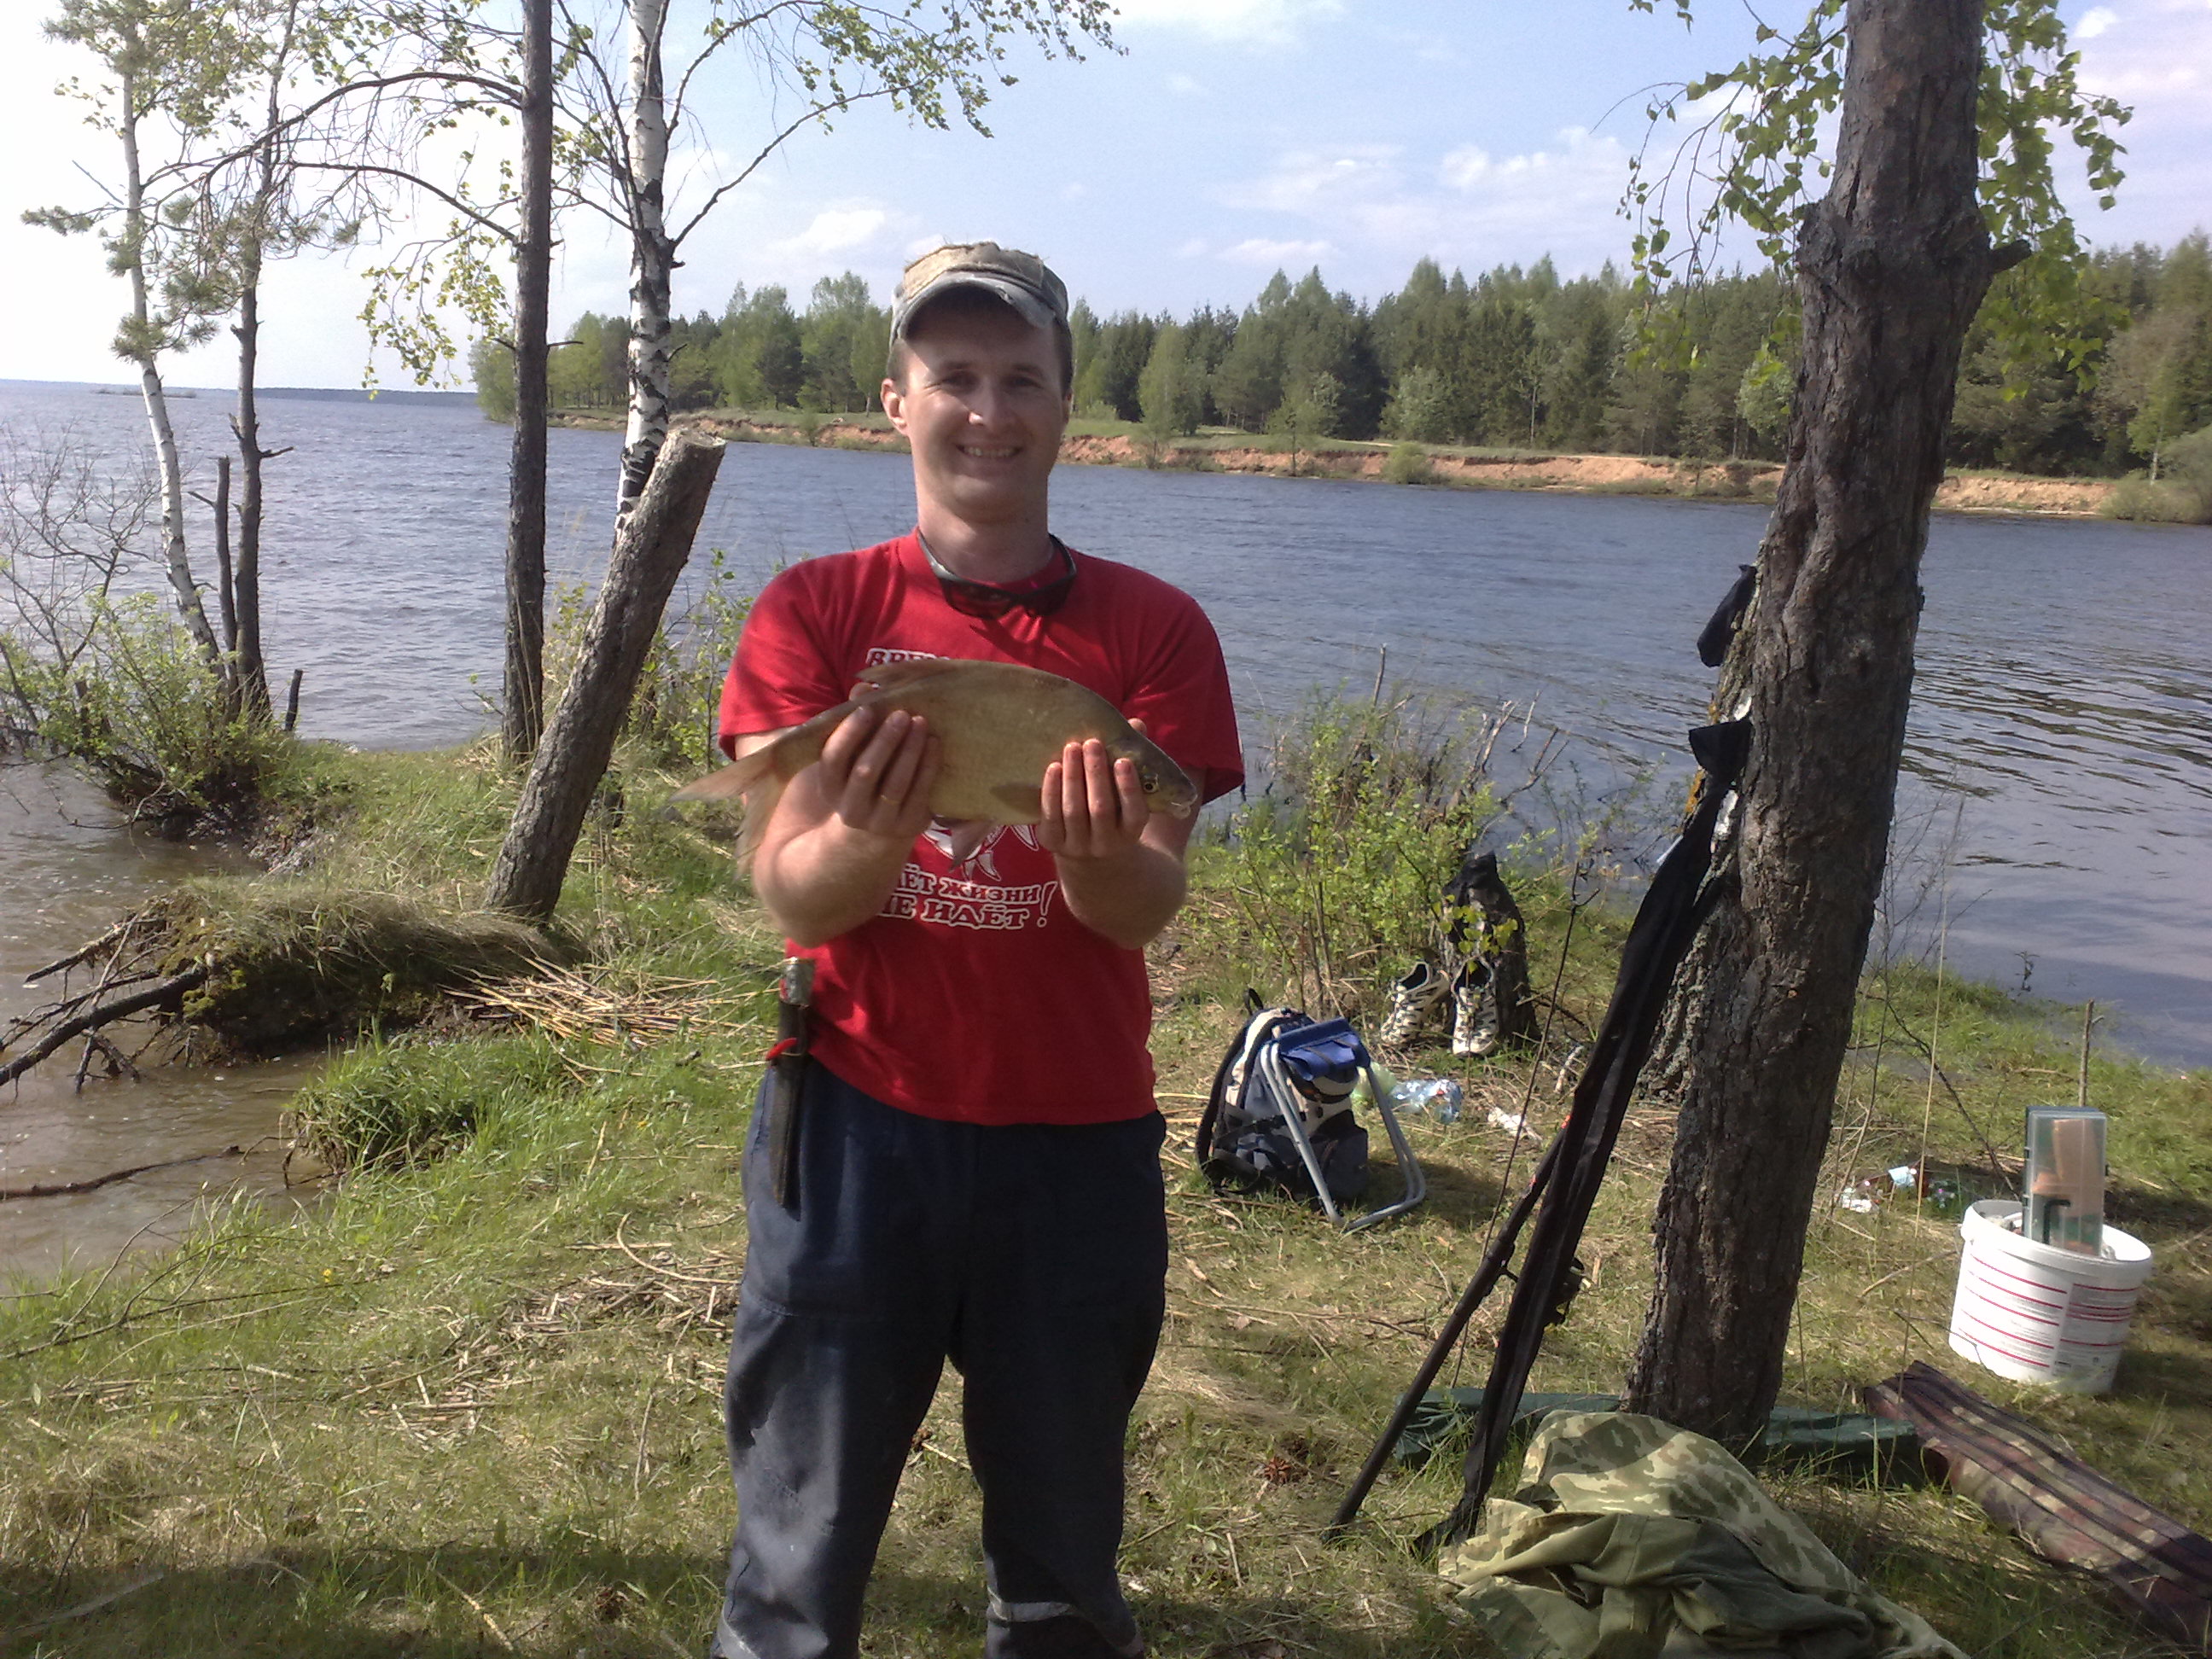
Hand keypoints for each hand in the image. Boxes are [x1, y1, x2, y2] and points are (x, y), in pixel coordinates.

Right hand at [814, 705, 940, 845]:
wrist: (878, 829)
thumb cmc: (863, 778)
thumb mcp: (852, 757)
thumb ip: (856, 723)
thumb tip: (864, 687)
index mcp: (830, 787)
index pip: (833, 759)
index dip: (849, 733)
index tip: (867, 708)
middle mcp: (851, 808)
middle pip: (866, 772)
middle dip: (885, 740)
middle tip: (902, 714)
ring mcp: (880, 821)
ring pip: (896, 783)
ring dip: (910, 750)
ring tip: (921, 722)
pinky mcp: (908, 826)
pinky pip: (920, 793)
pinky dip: (928, 766)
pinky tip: (934, 742)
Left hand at [1038, 734, 1150, 861]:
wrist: (1085, 846)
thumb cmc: (1111, 807)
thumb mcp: (1125, 790)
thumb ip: (1133, 758)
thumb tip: (1135, 724)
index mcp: (1131, 831)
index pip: (1134, 812)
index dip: (1128, 787)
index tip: (1123, 760)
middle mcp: (1107, 844)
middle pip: (1101, 809)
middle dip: (1096, 774)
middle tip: (1092, 743)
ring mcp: (1079, 846)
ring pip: (1074, 811)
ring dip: (1072, 777)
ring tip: (1072, 748)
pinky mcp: (1053, 843)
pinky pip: (1050, 817)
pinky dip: (1051, 791)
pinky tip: (1053, 767)